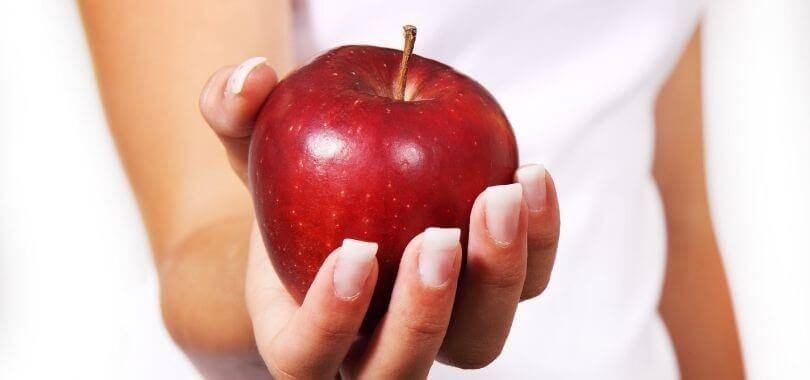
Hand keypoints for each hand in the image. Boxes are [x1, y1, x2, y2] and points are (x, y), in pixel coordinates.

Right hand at [200, 57, 560, 378]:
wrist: (341, 197)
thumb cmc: (291, 185)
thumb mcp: (254, 145)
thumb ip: (235, 115)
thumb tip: (245, 78)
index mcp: (301, 332)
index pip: (308, 356)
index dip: (331, 319)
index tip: (356, 251)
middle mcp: (370, 349)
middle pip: (401, 372)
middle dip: (425, 311)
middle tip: (440, 237)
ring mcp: (437, 330)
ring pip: (477, 342)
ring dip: (498, 277)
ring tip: (502, 194)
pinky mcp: (486, 293)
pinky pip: (524, 288)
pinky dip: (537, 242)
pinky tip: (530, 178)